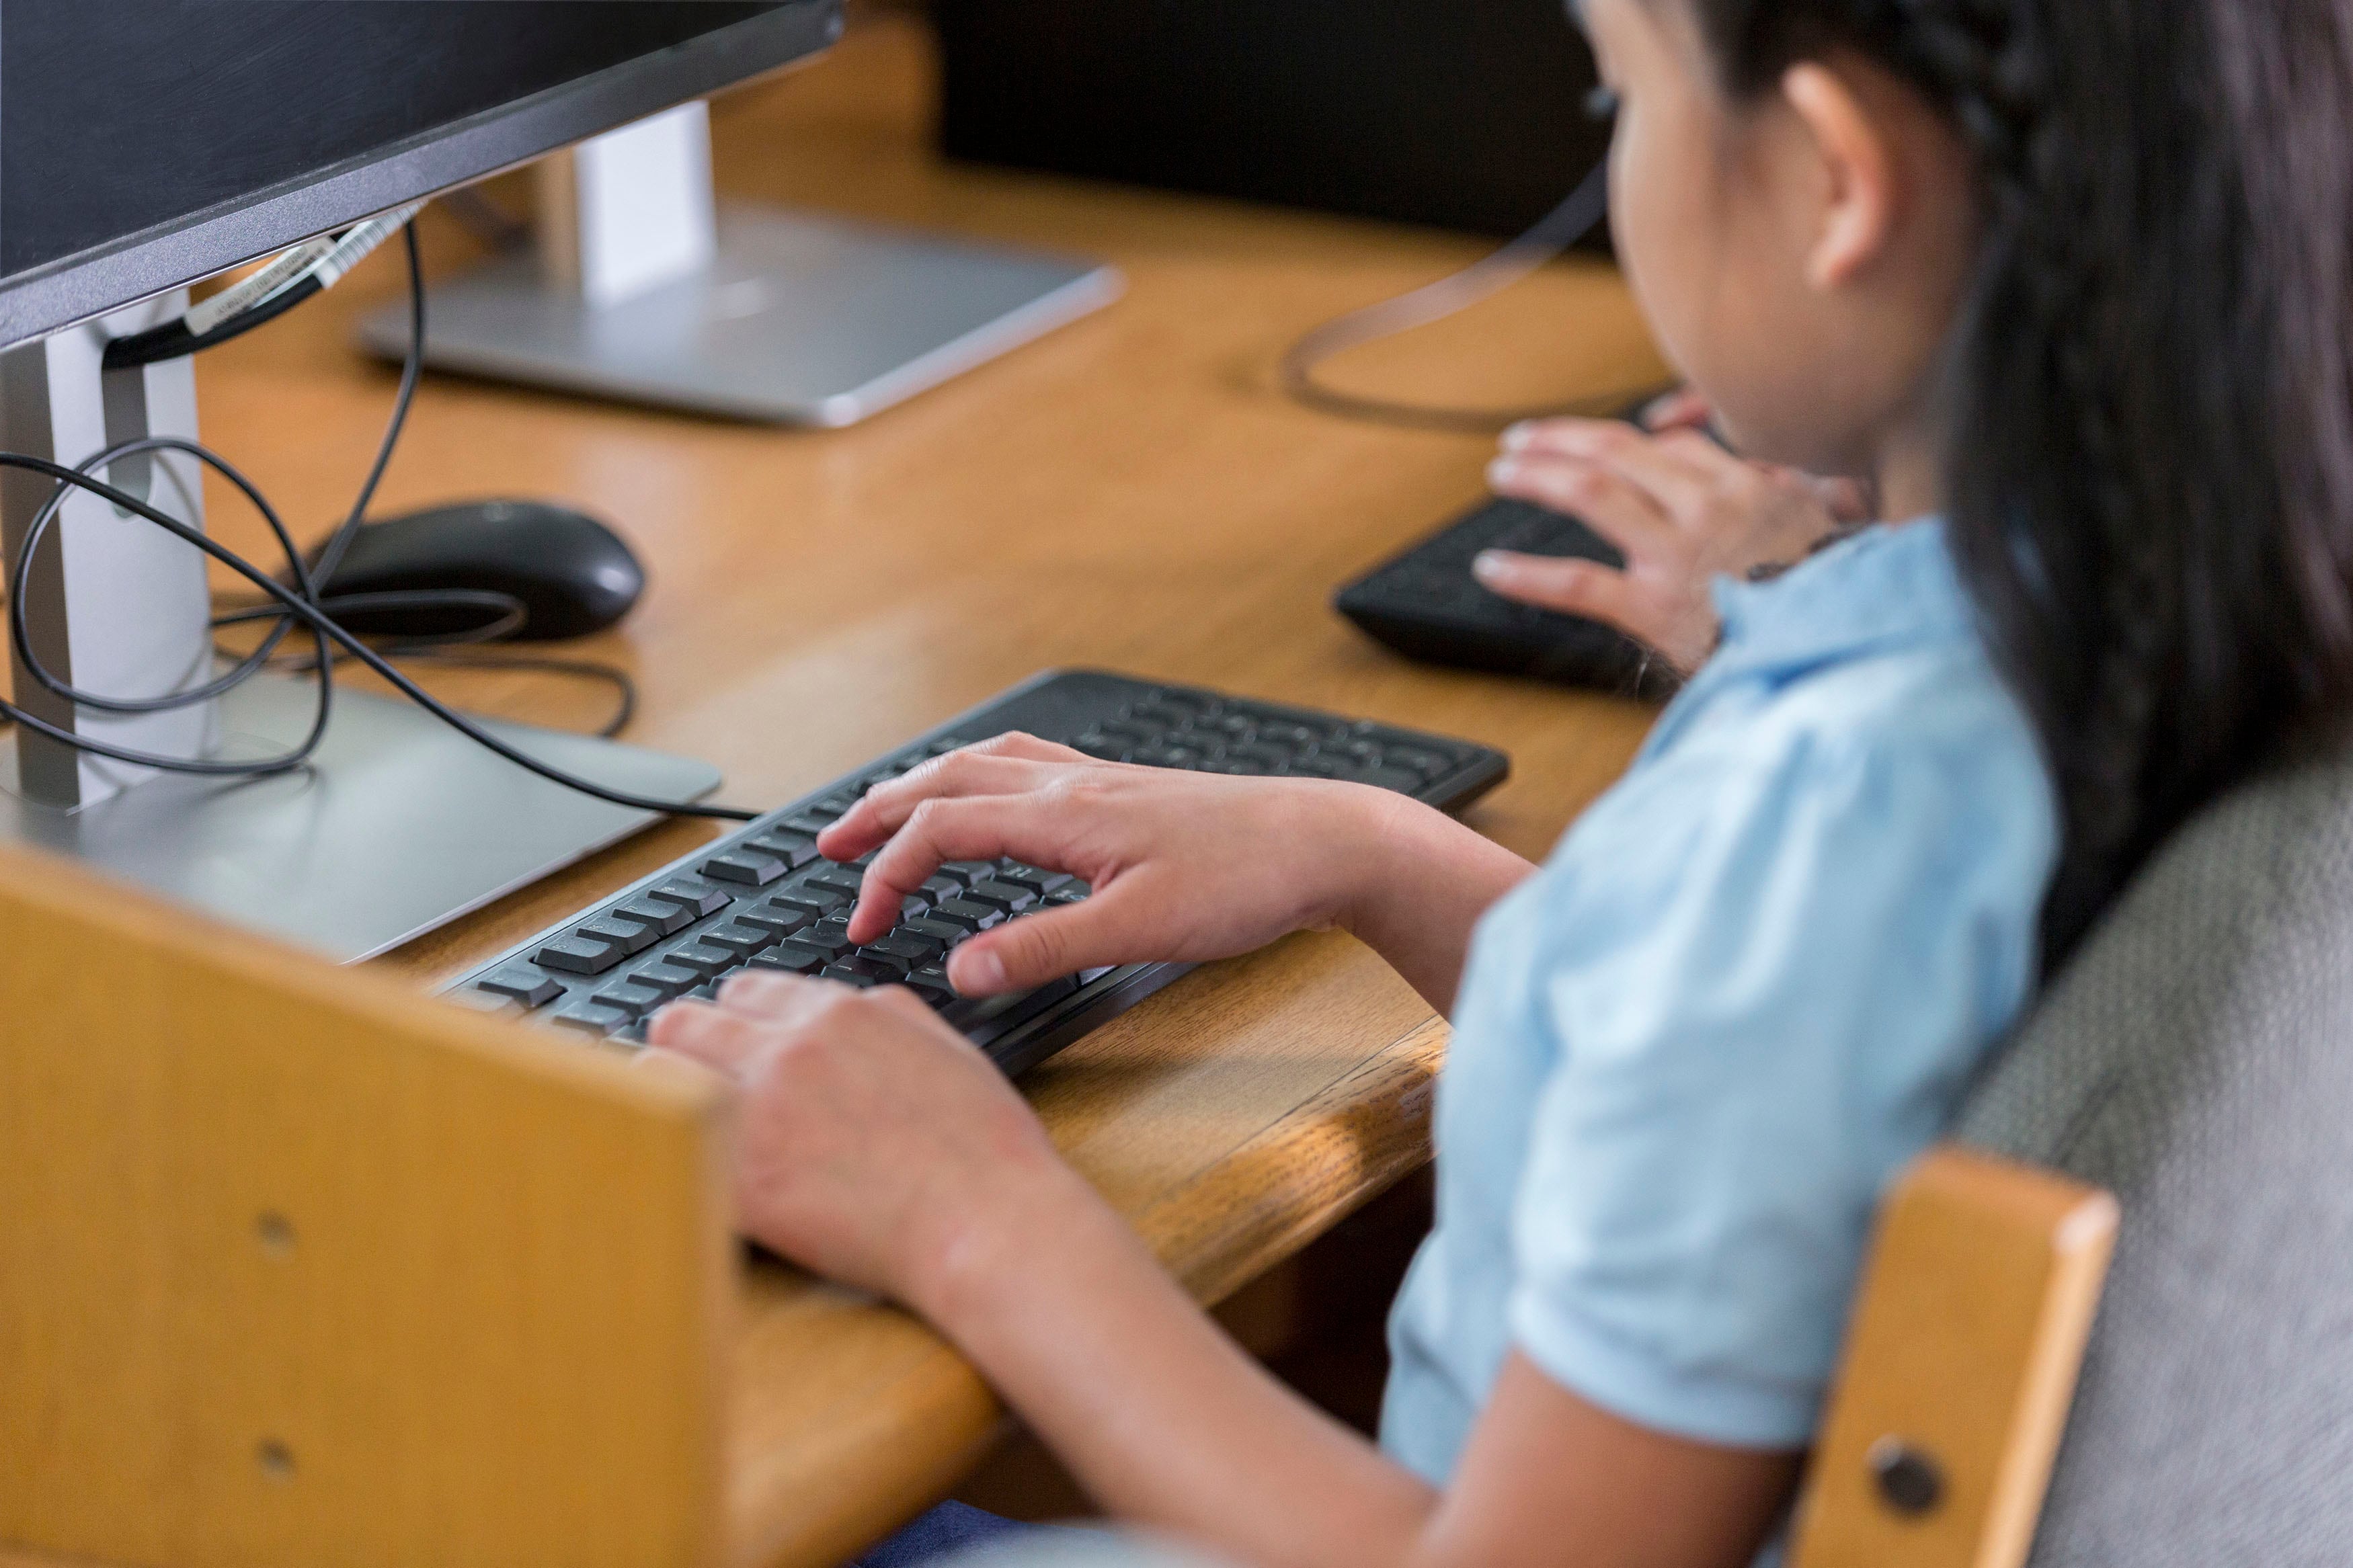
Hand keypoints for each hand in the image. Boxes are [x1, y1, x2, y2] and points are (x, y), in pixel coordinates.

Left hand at [646, 971, 1084, 1305]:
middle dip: (686, 1047)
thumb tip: (849, 1010)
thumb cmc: (983, 1150)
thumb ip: (886, 1015)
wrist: (987, 1225)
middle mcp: (788, 1050)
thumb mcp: (946, 1046)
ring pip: (655, 1076)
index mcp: (840, 1014)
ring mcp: (758, 1112)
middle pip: (684, 1021)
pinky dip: (671, 1155)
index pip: (746, 990)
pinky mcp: (740, 1181)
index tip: (733, 1044)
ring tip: (681, 1125)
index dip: (737, 1020)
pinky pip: (664, 1147)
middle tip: (693, 1081)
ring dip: (664, 1095)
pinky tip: (688, 1170)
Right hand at [814, 733, 1396, 997]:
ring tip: (885, 810)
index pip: (940, 832)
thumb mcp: (1138, 931)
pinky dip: (981, 773)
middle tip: (829, 846)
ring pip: (984, 764)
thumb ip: (1043, 949)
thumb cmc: (1245, 881)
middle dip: (878, 812)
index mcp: (1062, 817)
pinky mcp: (1125, 790)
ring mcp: (1098, 782)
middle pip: (945, 780)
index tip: (861, 925)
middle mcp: (1071, 786)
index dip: (886, 877)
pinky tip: (989, 793)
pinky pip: (1027, 764)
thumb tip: (959, 971)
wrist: (1324, 841)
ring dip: (924, 784)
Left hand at [1473, 413, 1865, 673]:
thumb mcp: (1835, 525)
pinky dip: (1529, 576)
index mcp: (1748, 485)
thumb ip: (1810, 495)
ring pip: (1594, 495)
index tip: (1598, 449)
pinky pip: (1580, 584)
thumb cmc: (1836, 594)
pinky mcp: (1655, 606)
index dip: (1628, 442)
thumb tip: (1814, 485)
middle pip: (1620, 452)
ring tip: (1503, 473)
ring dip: (1540, 477)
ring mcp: (1677, 555)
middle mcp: (1707, 507)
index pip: (1673, 447)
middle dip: (1563, 440)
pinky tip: (1492, 569)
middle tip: (1522, 439)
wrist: (1839, 647)